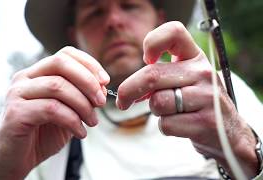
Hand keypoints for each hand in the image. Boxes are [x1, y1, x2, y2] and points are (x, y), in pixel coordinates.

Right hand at [0, 46, 109, 179]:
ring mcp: (17, 93)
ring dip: (83, 104)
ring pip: (57, 86)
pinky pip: (51, 108)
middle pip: (61, 63)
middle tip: (101, 101)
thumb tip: (102, 87)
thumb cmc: (41, 135)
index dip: (89, 64)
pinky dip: (72, 120)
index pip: (65, 54)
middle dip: (87, 81)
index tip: (105, 81)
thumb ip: (81, 97)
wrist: (15, 160)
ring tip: (92, 122)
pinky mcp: (16, 112)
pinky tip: (80, 132)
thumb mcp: (68, 112)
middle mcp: (24, 78)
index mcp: (37, 74)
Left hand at [116, 21, 257, 177]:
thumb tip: (128, 90)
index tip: (146, 60)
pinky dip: (165, 127)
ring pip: (158, 102)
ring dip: (156, 111)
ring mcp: (207, 97)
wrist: (227, 131)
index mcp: (196, 57)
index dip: (152, 42)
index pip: (173, 32)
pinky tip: (181, 124)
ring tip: (172, 112)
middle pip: (151, 75)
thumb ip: (159, 77)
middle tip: (122, 101)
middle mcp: (203, 72)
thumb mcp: (184, 79)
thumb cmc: (196, 102)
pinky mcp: (206, 121)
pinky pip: (166, 124)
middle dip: (128, 90)